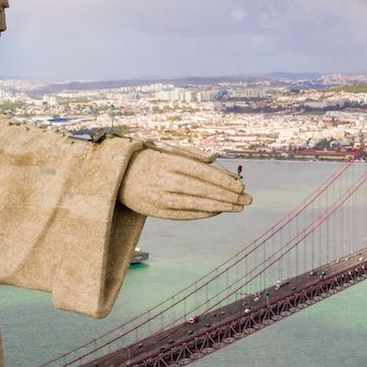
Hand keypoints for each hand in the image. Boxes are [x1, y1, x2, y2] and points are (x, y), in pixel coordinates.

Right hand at [119, 149, 251, 219]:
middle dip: (229, 195)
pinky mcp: (157, 211)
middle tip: (248, 199)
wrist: (118, 177)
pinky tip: (218, 211)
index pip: (204, 173)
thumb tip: (215, 159)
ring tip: (238, 207)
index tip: (241, 185)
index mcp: (171, 162)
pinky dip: (204, 213)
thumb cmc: (150, 161)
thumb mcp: (168, 152)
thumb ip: (192, 154)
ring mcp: (161, 198)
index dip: (224, 180)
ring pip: (197, 204)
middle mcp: (166, 180)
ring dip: (221, 206)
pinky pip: (186, 214)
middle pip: (204, 190)